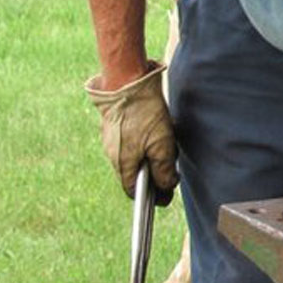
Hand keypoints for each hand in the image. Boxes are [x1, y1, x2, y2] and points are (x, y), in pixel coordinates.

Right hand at [84, 62, 177, 204]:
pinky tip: (156, 133)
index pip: (132, 190)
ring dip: (149, 158)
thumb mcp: (162, 146)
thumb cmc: (145, 115)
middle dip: (152, 175)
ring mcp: (112, 140)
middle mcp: (113, 154)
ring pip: (133, 157)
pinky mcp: (115, 127)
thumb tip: (166, 188)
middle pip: (133, 174)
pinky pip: (131, 143)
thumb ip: (164, 170)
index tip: (164, 197)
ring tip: (166, 147)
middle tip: (170, 170)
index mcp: (122, 163)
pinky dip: (144, 144)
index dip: (149, 196)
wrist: (128, 84)